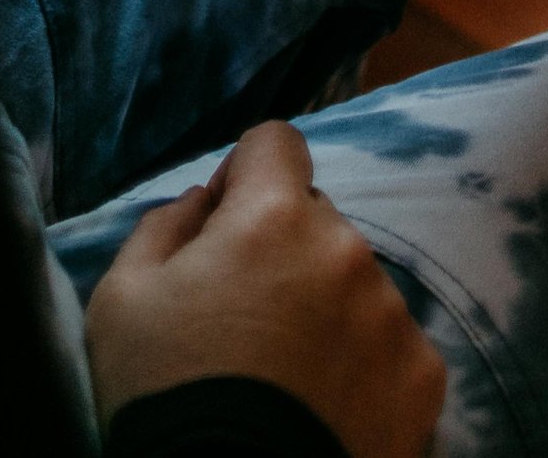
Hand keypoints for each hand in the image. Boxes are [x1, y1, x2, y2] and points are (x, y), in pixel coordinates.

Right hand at [86, 123, 445, 457]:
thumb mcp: (123, 300)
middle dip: (284, 250)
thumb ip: (164, 226)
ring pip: (356, 282)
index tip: (224, 229)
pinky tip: (326, 405)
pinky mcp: (423, 375)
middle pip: (316, 220)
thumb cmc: (165, 397)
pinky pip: (393, 343)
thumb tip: (206, 198)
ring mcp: (393, 314)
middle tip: (248, 322)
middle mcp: (346, 249)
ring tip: (287, 375)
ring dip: (326, 306)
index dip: (245, 178)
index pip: (275, 143)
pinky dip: (364, 363)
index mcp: (274, 217)